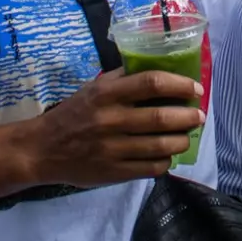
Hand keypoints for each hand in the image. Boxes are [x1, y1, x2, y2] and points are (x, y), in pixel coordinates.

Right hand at [20, 68, 202, 187]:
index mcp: (105, 94)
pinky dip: (166, 161)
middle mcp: (110, 120)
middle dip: (188, 116)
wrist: (41, 150)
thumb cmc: (72, 115)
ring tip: (186, 136)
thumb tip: (158, 68)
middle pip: (161, 117)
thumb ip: (121, 79)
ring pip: (161, 145)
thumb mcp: (92, 89)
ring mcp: (112, 148)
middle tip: (199, 116)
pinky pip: (151, 168)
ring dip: (181, 140)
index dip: (179, 84)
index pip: (151, 83)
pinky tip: (167, 155)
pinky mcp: (113, 172)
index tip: (195, 89)